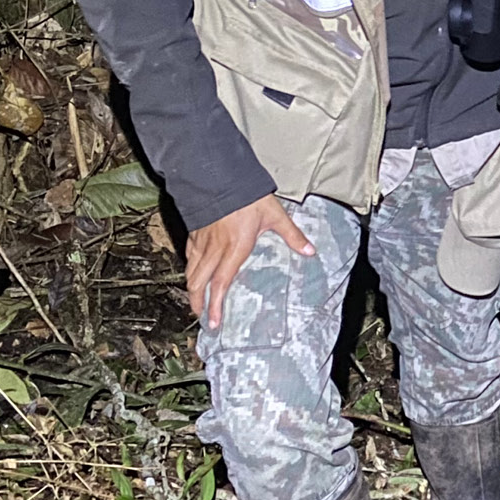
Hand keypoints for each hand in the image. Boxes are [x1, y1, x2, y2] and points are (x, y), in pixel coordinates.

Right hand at [185, 193, 313, 330]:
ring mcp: (202, 241)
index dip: (216, 305)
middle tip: (202, 319)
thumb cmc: (249, 197)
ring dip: (192, 290)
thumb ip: (292, 235)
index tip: (214, 322)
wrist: (220, 176)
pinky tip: (194, 274)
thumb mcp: (276, 215)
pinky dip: (190, 270)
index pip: (221, 283)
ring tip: (196, 303)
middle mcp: (215, 249)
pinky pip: (189, 257)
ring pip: (191, 272)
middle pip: (200, 283)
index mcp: (235, 248)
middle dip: (198, 304)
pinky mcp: (195, 233)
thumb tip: (310, 251)